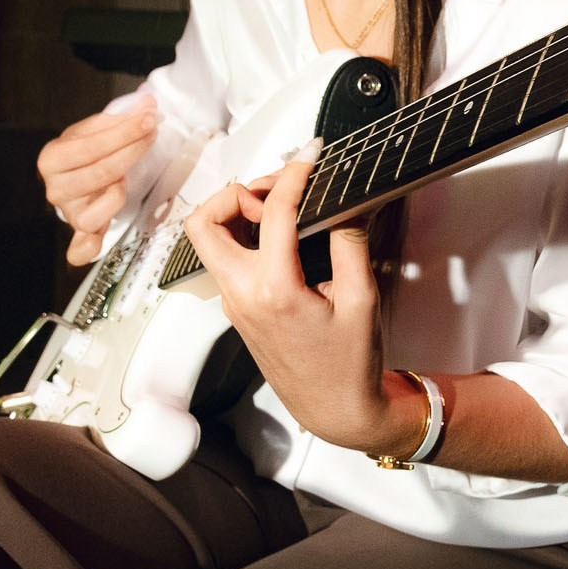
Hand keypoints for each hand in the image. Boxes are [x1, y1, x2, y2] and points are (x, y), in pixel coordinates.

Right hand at [37, 96, 157, 265]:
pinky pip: (80, 248)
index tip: (147, 119)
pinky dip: (87, 248)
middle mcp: (56, 188)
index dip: (123, 132)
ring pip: (97, 208)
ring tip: (129, 174)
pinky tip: (98, 241)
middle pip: (98, 173)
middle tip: (151, 134)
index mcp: (52, 158)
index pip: (90, 146)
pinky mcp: (82, 231)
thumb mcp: (95, 129)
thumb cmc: (88, 151)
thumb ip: (119, 117)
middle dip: (130, 151)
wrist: (79, 171)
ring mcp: (69, 212)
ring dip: (119, 190)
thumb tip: (146, 104)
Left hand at [182, 155, 413, 454]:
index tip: (309, 159)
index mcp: (273, 289)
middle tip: (275, 188)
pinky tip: (280, 231)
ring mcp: (234, 301)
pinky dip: (245, 233)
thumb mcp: (362, 300)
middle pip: (205, 222)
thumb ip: (350, 244)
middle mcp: (242, 294)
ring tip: (279, 206)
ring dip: (236, 212)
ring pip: (210, 239)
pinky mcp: (238, 307)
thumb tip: (345, 204)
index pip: (272, 212)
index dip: (292, 176)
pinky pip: (226, 257)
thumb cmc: (349, 364)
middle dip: (235, 192)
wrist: (334, 409)